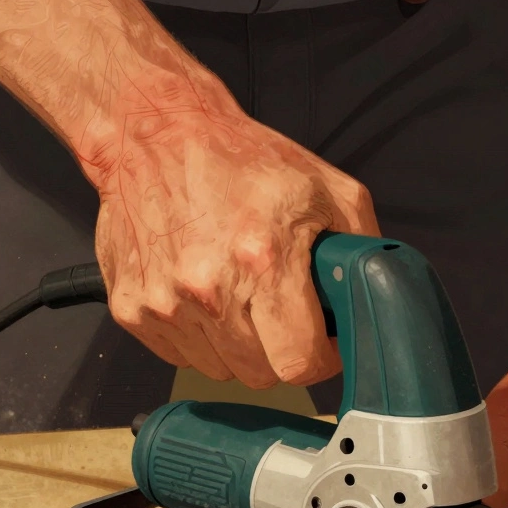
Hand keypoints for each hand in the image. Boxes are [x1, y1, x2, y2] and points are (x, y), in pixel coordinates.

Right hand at [90, 106, 379, 388]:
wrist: (155, 132)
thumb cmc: (239, 159)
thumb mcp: (327, 187)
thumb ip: (361, 248)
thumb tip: (376, 298)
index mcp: (264, 259)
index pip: (300, 365)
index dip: (319, 359)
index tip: (320, 343)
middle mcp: (210, 288)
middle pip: (261, 375)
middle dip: (279, 351)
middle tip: (279, 312)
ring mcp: (165, 303)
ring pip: (220, 370)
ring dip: (236, 345)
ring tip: (236, 293)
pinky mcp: (131, 308)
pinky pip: (180, 355)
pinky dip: (198, 335)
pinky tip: (203, 293)